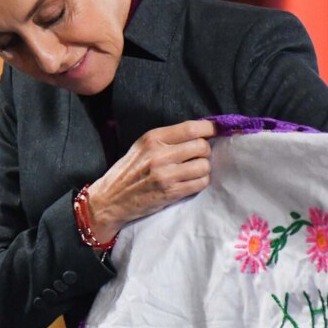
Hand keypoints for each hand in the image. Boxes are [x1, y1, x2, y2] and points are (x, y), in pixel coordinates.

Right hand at [85, 120, 215, 240]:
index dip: (210, 129)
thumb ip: (167, 139)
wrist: (111, 199)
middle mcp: (160, 154)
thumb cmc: (128, 171)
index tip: (216, 131)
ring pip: (204, 166)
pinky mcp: (171, 192)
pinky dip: (200, 182)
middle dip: (205, 152)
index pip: (192, 128)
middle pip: (202, 147)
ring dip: (203, 169)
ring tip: (192, 171)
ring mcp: (166, 174)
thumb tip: (201, 133)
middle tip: (198, 156)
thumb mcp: (142, 147)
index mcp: (153, 138)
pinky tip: (189, 182)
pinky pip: (200, 183)